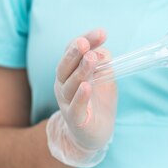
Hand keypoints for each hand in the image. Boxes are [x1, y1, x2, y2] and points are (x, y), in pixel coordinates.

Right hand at [46, 29, 116, 167]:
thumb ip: (103, 63)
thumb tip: (103, 52)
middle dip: (74, 53)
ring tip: (91, 59)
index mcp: (69, 71)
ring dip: (80, 71)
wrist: (94, 134)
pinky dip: (80, 97)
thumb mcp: (104, 77)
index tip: (101, 33)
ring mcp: (67, 102)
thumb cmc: (98, 100)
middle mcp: (63, 84)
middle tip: (84, 43)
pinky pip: (75, 107)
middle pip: (65, 66)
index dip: (86, 40)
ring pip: (70, 85)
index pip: (73, 51)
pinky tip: (87, 87)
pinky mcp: (75, 119)